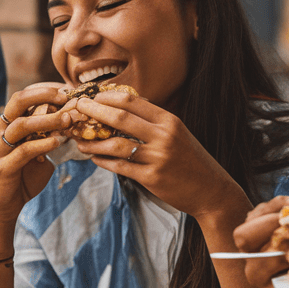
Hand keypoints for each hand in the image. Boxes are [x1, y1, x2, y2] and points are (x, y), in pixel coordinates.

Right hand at [0, 83, 73, 225]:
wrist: (4, 205)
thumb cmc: (23, 175)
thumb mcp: (38, 152)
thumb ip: (49, 137)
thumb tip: (73, 122)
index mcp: (6, 125)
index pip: (22, 98)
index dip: (43, 91)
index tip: (65, 92)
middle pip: (17, 102)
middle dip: (42, 96)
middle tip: (64, 97)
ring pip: (21, 125)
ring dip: (46, 120)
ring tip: (67, 119)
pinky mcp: (3, 167)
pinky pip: (23, 151)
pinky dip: (41, 144)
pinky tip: (57, 141)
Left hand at [71, 88, 242, 221]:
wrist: (211, 190)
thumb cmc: (190, 161)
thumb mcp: (177, 134)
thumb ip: (153, 122)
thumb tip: (122, 109)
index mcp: (169, 121)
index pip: (131, 101)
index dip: (107, 97)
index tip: (91, 97)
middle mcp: (163, 136)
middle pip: (120, 117)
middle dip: (94, 111)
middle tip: (77, 109)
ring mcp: (157, 157)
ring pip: (115, 144)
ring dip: (93, 142)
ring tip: (80, 141)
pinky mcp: (151, 177)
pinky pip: (120, 167)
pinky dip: (103, 161)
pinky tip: (94, 158)